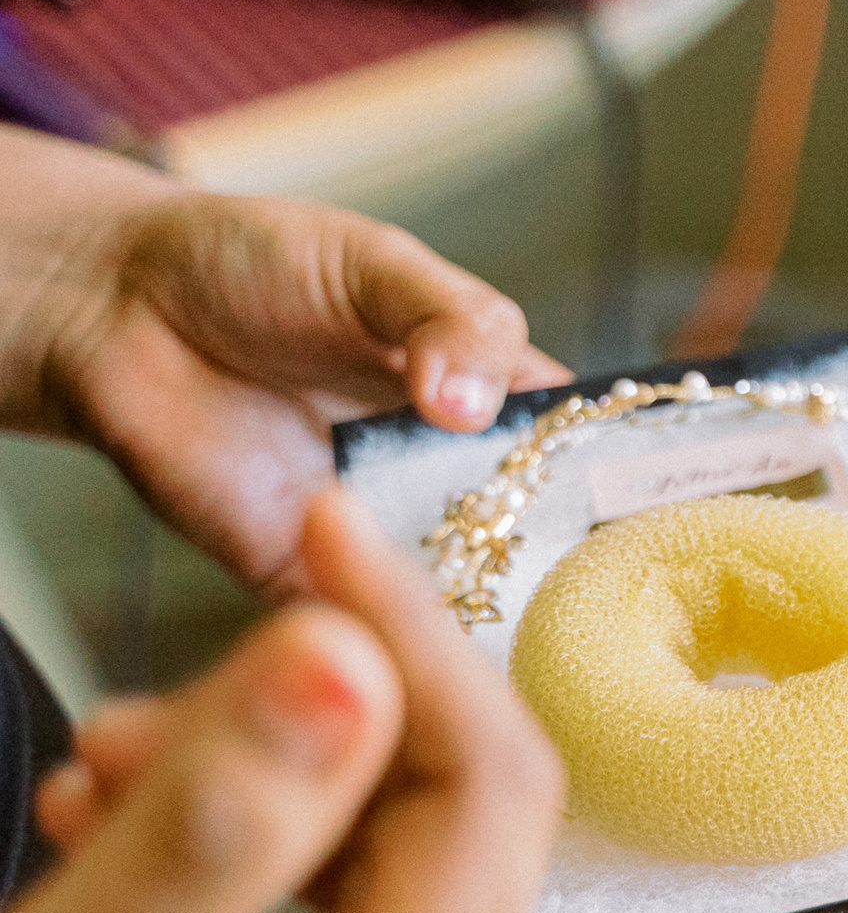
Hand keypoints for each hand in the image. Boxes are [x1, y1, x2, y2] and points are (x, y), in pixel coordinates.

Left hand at [0, 128, 570, 596]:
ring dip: (490, 609)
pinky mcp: (310, 579)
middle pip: (536, 537)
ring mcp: (386, 532)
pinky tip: (433, 648)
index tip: (667, 507)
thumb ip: (442, 320)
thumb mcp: (373, 264)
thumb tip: (469, 403)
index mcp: (488, 395)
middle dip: (570, 565)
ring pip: (462, 591)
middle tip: (605, 590)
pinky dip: (395, 642)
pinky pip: (365, 626)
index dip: (622, 480)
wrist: (114, 308)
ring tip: (530, 626)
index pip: (578, 449)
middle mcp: (450, 473)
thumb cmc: (252, 266)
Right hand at [0, 490, 562, 912]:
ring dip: (276, 787)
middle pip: (465, 814)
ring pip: (419, 852)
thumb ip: (213, 829)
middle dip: (309, 725)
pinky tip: (148, 849)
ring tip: (100, 801)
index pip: (492, 788)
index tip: (320, 526)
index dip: (413, 635)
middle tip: (120, 735)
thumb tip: (351, 654)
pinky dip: (281, 856)